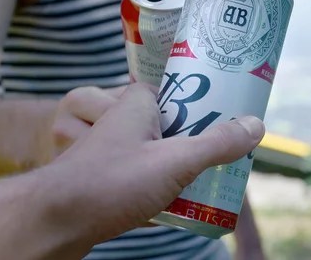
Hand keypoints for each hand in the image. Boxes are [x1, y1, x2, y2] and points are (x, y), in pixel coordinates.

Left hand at [40, 83, 265, 251]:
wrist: (53, 220)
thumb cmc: (110, 181)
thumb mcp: (175, 161)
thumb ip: (217, 144)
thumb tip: (257, 126)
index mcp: (137, 103)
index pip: (178, 91)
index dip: (204, 103)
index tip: (228, 116)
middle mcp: (123, 121)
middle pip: (174, 124)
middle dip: (198, 142)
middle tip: (224, 156)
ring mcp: (113, 151)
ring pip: (159, 152)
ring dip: (181, 168)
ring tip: (205, 182)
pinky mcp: (107, 178)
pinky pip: (144, 175)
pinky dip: (162, 186)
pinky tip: (176, 203)